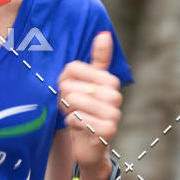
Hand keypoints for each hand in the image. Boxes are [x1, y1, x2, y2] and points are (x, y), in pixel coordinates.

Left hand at [57, 31, 122, 178]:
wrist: (89, 145)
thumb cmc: (85, 110)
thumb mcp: (87, 84)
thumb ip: (97, 59)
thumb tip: (104, 33)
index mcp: (110, 80)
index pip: (72, 68)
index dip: (64, 81)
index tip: (71, 91)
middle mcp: (115, 95)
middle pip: (71, 86)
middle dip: (65, 99)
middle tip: (73, 108)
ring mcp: (114, 113)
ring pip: (74, 102)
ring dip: (68, 111)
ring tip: (75, 116)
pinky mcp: (108, 130)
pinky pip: (77, 119)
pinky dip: (72, 123)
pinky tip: (79, 128)